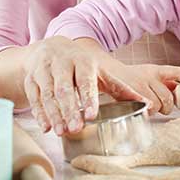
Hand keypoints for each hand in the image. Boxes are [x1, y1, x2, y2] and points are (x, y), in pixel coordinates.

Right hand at [23, 36, 144, 135]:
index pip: (85, 79)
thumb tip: (147, 105)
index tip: (91, 115)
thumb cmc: (81, 65)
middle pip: (64, 88)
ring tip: (62, 131)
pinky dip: (40, 113)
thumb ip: (121, 88)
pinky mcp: (31, 79)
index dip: (88, 97)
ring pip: (48, 94)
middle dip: (70, 109)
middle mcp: (61, 63)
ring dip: (54, 114)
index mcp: (83, 60)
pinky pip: (34, 98)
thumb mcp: (102, 72)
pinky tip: (47, 127)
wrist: (50, 48)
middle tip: (76, 128)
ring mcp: (44, 70)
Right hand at [111, 64, 179, 115]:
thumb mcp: (148, 74)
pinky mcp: (132, 96)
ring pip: (158, 104)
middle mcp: (150, 76)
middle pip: (168, 96)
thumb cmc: (132, 78)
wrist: (107, 74)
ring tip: (151, 107)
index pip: (176, 72)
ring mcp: (140, 86)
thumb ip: (162, 82)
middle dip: (168, 105)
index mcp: (156, 70)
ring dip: (157, 109)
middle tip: (163, 107)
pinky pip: (147, 108)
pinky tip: (147, 110)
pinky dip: (149, 111)